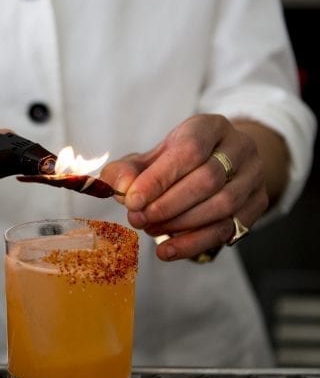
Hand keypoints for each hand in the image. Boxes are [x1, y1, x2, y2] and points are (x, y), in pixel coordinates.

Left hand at [100, 114, 268, 260]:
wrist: (219, 164)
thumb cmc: (176, 161)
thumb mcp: (149, 158)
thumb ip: (127, 171)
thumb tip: (119, 187)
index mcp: (210, 127)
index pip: (189, 151)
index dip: (159, 179)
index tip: (132, 201)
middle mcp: (239, 148)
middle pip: (208, 180)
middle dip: (168, 205)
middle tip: (138, 219)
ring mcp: (254, 176)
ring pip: (222, 205)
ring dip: (181, 224)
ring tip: (150, 229)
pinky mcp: (258, 203)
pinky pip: (228, 229)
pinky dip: (194, 243)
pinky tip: (168, 250)